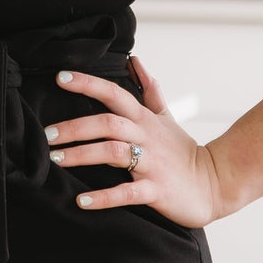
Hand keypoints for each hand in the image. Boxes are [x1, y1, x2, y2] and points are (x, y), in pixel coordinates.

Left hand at [41, 53, 225, 230]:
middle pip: (108, 124)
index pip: (114, 94)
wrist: (215, 184)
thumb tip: (134, 61)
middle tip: (47, 135)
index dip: (88, 84)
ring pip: (113, 153)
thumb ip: (149, 90)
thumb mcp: (166, 116)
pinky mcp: (156, 190)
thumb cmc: (183, 151)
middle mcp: (146, 138)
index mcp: (144, 119)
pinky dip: (104, 198)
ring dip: (82, 155)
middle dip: (75, 127)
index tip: (60, 78)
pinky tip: (82, 200)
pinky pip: (127, 192)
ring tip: (56, 159)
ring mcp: (151, 164)